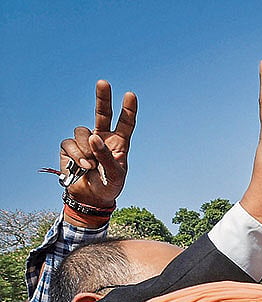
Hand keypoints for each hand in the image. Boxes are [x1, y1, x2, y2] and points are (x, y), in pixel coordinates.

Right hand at [59, 80, 137, 209]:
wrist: (92, 198)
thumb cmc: (109, 186)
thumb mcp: (115, 174)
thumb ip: (106, 156)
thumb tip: (94, 137)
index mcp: (119, 143)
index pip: (125, 124)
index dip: (128, 110)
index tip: (130, 95)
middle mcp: (102, 137)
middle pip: (102, 113)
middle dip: (102, 98)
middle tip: (103, 82)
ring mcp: (85, 142)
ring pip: (82, 132)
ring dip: (86, 149)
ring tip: (91, 165)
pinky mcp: (70, 148)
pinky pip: (69, 144)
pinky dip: (76, 155)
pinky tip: (82, 166)